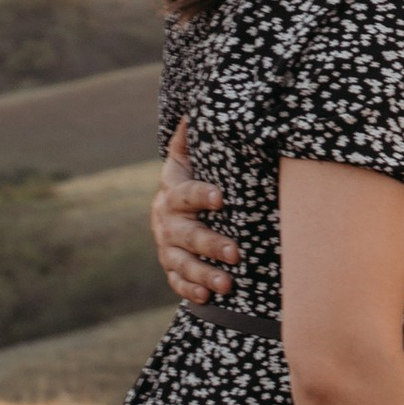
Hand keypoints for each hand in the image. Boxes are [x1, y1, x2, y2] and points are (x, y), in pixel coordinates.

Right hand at [150, 120, 237, 303]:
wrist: (168, 209)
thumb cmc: (188, 179)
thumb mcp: (185, 158)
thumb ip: (188, 138)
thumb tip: (195, 106)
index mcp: (173, 193)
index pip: (185, 194)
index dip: (201, 195)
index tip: (221, 198)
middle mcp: (167, 223)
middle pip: (187, 235)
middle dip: (211, 245)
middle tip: (236, 253)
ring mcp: (167, 248)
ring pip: (182, 264)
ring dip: (203, 274)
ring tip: (227, 284)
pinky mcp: (171, 268)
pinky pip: (176, 282)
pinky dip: (190, 290)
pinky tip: (207, 298)